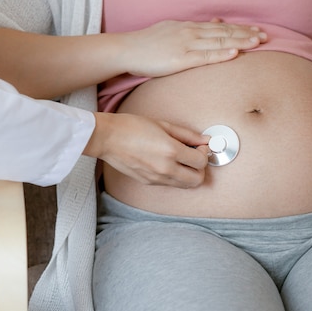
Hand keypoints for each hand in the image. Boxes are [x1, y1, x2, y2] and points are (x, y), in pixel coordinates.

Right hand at [83, 112, 209, 187]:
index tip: (200, 145)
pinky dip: (175, 176)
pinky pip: (170, 184)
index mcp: (170, 151)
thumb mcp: (163, 125)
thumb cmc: (131, 127)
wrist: (107, 138)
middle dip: (200, 168)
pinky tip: (168, 163)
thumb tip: (204, 140)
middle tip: (194, 155)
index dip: (204, 152)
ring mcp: (156, 178)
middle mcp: (165, 169)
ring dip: (189, 174)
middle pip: (197, 180)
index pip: (201, 162)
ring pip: (185, 185)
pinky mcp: (148, 182)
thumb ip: (187, 134)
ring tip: (181, 159)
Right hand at [115, 19, 266, 77]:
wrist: (127, 49)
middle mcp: (190, 32)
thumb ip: (189, 29)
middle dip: (246, 34)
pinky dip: (222, 54)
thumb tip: (208, 24)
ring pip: (218, 42)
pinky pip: (205, 56)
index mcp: (188, 27)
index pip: (219, 27)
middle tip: (266, 36)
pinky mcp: (180, 59)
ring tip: (258, 43)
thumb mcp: (169, 30)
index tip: (256, 30)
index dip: (239, 28)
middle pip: (224, 32)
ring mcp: (186, 45)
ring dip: (240, 42)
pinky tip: (235, 52)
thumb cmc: (146, 43)